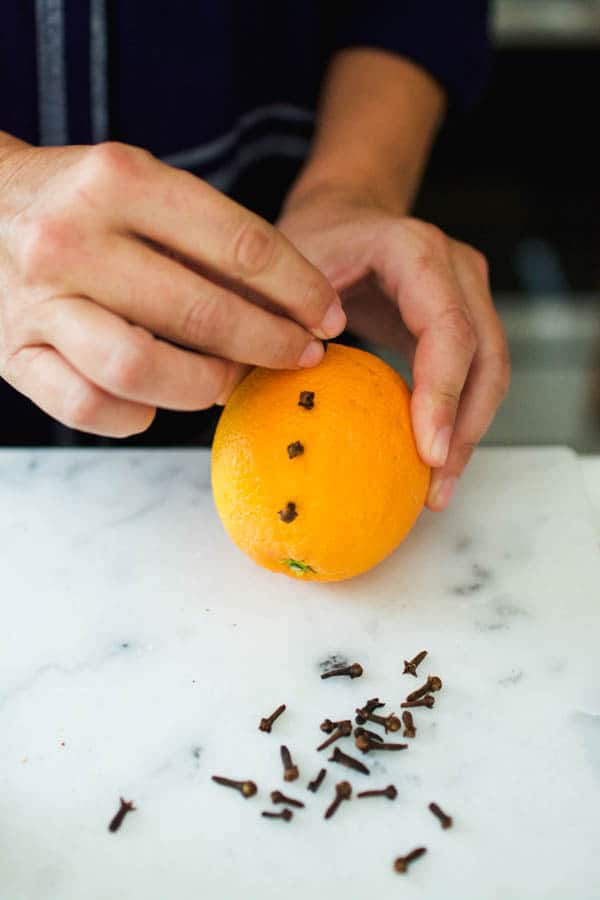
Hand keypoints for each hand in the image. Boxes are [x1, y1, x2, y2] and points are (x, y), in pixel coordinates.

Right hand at [0, 136, 345, 436]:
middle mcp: (72, 239)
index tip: (328, 315)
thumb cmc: (75, 202)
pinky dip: (137, 415)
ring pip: (144, 369)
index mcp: (116, 180)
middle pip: (201, 314)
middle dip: (271, 344)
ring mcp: (38, 303)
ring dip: (207, 386)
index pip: (238, 245)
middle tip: (303, 355)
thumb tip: (292, 305)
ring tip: (232, 380)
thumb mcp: (138, 187)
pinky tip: (157, 402)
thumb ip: (205, 238)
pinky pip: (90, 408)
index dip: (300, 289)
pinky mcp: (14, 356)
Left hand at [277, 187, 509, 509]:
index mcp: (412, 251)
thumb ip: (268, 325)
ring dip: (468, 433)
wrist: (344, 213)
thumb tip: (242, 400)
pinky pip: (476, 375)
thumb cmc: (310, 241)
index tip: (428, 450)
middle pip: (484, 356)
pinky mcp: (466, 318)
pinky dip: (458, 419)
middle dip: (463, 428)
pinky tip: (432, 460)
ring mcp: (468, 292)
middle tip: (435, 489)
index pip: (446, 327)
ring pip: (491, 371)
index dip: (442, 391)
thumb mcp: (280, 273)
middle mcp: (454, 267)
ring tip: (436, 490)